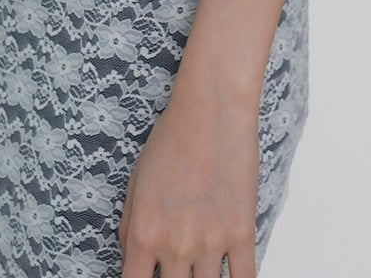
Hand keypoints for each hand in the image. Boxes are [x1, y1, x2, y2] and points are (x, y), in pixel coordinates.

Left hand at [117, 78, 259, 276]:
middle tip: (175, 267)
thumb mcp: (135, 181)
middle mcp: (175, 245)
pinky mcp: (242, 234)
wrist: (211, 110)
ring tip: (198, 269)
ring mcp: (211, 243)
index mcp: (145, 233)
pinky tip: (229, 277)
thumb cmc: (170, 139)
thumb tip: (130, 260)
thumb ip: (129, 227)